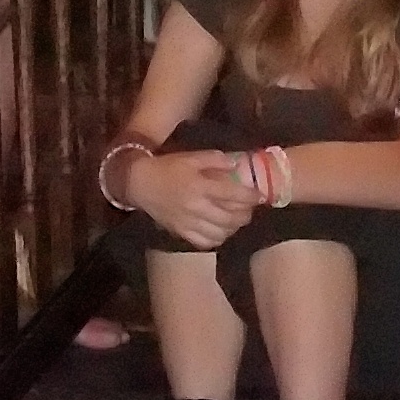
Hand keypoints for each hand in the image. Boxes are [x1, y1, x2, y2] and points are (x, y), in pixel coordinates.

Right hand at [131, 149, 258, 249]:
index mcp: (199, 186)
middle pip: (230, 218)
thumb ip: (215, 160)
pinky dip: (217, 239)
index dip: (250, 197)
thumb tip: (235, 166)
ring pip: (219, 233)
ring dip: (233, 228)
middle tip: (250, 209)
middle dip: (245, 215)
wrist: (139, 183)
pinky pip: (204, 242)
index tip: (260, 196)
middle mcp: (196, 207)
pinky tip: (220, 231)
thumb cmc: (167, 167)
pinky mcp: (180, 232)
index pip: (232, 195)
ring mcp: (187, 223)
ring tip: (236, 220)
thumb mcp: (191, 157)